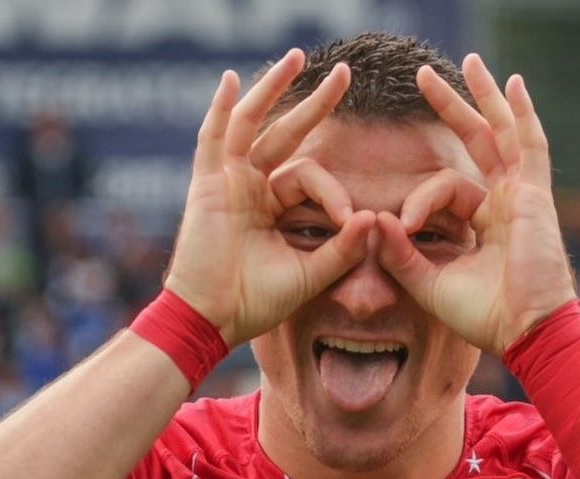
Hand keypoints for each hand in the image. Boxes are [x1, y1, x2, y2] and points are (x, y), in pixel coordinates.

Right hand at [165, 50, 374, 348]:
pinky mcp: (207, 186)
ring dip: (273, 89)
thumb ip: (341, 249)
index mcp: (272, 207)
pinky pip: (213, 139)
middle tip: (345, 73)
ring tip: (297, 57)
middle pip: (285, 134)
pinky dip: (221, 110)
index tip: (349, 220)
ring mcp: (227, 182)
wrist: (213, 320)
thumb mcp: (309, 275)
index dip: (334, 195)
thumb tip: (373, 218)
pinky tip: (231, 80)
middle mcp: (250, 187)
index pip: (309, 179)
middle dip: (315, 104)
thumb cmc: (255, 303)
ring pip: (252, 124)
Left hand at [376, 54, 575, 355]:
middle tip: (422, 75)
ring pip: (501, 133)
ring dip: (482, 97)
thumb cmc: (483, 316)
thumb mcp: (430, 284)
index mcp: (482, 223)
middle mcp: (503, 201)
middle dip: (450, 107)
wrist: (523, 330)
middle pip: (476, 142)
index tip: (400, 225)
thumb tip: (374, 220)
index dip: (416, 201)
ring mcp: (521, 194)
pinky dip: (522, 114)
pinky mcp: (532, 195)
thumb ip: (401, 255)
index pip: (445, 188)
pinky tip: (511, 83)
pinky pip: (529, 145)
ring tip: (467, 60)